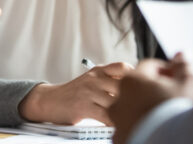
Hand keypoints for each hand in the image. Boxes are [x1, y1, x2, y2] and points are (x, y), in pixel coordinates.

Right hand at [19, 62, 133, 125]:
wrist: (50, 100)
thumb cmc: (75, 93)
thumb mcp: (91, 79)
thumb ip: (109, 79)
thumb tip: (136, 85)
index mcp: (98, 70)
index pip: (123, 67)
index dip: (135, 77)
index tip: (142, 87)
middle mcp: (94, 79)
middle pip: (123, 85)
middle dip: (134, 97)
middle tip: (142, 106)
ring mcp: (89, 92)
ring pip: (116, 102)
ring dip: (126, 112)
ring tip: (133, 118)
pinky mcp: (84, 107)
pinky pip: (107, 116)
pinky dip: (115, 122)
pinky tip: (119, 125)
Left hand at [109, 54, 192, 143]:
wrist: (177, 141)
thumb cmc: (181, 112)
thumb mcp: (189, 82)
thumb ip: (183, 66)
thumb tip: (182, 55)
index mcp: (131, 80)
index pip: (149, 68)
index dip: (167, 72)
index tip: (178, 80)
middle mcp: (119, 100)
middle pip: (138, 90)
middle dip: (154, 91)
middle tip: (173, 100)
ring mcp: (118, 123)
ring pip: (132, 111)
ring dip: (146, 110)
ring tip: (165, 117)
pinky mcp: (121, 140)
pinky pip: (130, 130)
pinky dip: (142, 128)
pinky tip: (157, 130)